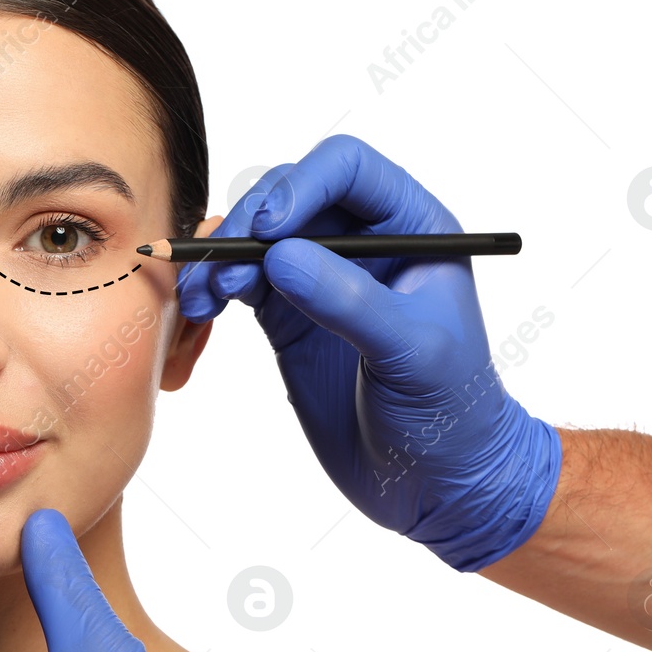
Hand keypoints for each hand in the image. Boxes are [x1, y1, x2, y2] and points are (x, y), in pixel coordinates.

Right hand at [178, 133, 561, 571]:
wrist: (438, 482)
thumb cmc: (452, 413)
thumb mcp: (412, 353)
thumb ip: (350, 301)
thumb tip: (281, 257)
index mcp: (412, 227)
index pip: (348, 169)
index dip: (302, 185)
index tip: (269, 231)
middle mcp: (363, 241)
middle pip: (289, 194)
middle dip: (249, 223)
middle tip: (225, 268)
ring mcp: (320, 278)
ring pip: (255, 236)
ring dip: (219, 256)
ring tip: (203, 297)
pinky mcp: (288, 318)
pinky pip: (239, 281)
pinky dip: (211, 288)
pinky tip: (200, 311)